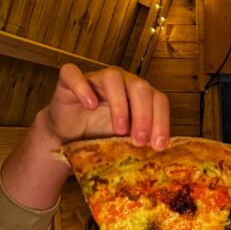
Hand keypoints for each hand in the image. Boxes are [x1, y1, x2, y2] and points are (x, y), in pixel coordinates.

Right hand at [41, 63, 169, 149]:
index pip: (158, 99)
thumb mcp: (125, 141)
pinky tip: (90, 106)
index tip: (158, 145)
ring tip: (118, 129)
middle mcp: (121, 82)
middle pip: (140, 86)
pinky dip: (82, 88)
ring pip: (112, 77)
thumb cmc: (100, 134)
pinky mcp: (69, 81)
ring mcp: (95, 78)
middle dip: (144, 115)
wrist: (69, 135)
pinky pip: (74, 74)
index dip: (161, 121)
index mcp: (138, 95)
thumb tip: (162, 155)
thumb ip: (141, 141)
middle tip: (139, 141)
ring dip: (119, 104)